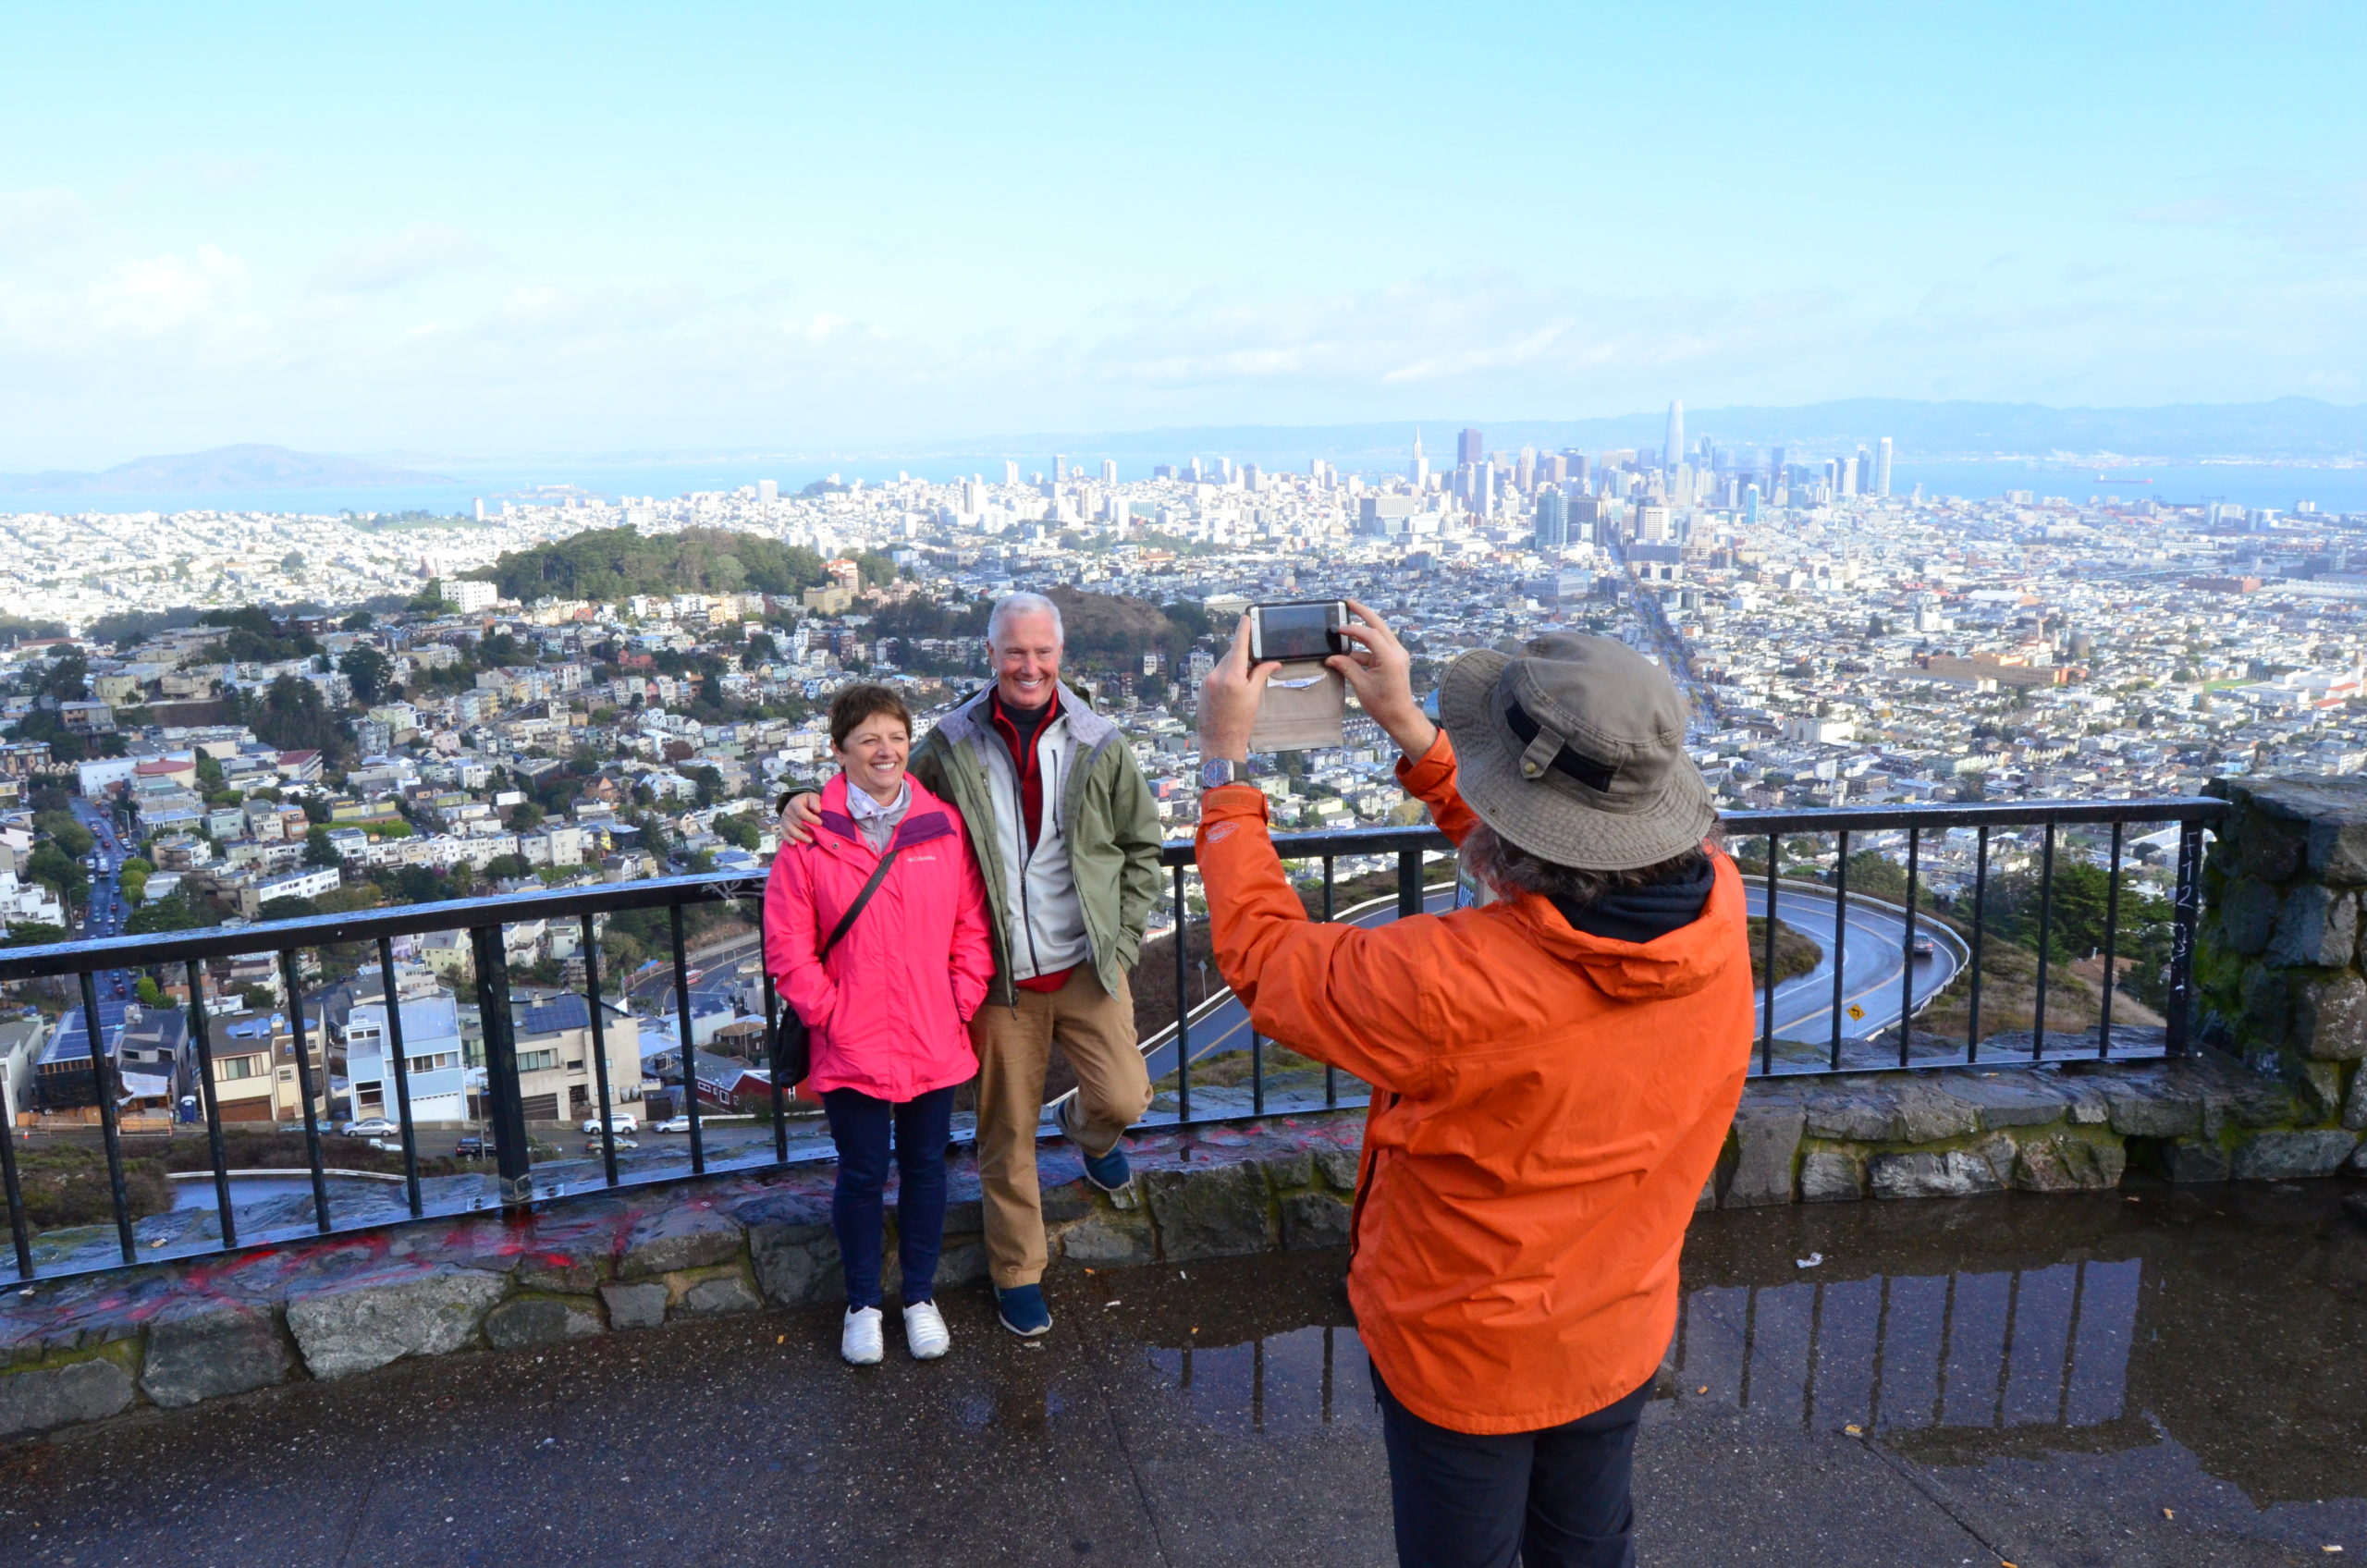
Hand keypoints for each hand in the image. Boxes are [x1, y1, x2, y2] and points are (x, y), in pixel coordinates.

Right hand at [776, 791, 821, 845]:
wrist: (798, 803)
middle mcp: (787, 812)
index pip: (801, 812)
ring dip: (801, 836)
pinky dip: (789, 839)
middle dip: (808, 828)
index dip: (810, 818)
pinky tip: (795, 843)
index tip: (819, 823)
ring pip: (791, 830)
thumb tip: (817, 810)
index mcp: (794, 803)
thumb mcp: (812, 797)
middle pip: (797, 822)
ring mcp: (785, 820)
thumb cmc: (807, 801)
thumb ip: (815, 802)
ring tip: (810, 840)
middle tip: (817, 833)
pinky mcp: (783, 827)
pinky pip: (784, 834)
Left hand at [1197, 615, 1277, 762]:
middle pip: (1231, 655)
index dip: (1243, 630)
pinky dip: (1225, 677)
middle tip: (1255, 663)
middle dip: (1242, 657)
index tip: (1245, 618)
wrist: (1219, 743)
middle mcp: (1215, 675)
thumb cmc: (1239, 723)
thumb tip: (1272, 662)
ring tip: (1242, 686)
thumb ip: (1261, 674)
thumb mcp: (1254, 696)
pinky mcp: (1202, 688)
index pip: (1238, 646)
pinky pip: (1216, 675)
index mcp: (1231, 676)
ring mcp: (1206, 682)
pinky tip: (1231, 692)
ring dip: (1233, 668)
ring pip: (1223, 665)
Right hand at [1325, 600, 1436, 759]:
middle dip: (1364, 613)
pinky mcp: (1395, 659)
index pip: (1371, 635)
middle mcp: (1397, 652)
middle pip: (1379, 625)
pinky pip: (1378, 647)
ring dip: (1362, 632)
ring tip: (1344, 630)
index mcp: (1390, 658)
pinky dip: (1365, 647)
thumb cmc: (1383, 704)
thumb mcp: (1361, 685)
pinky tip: (1349, 653)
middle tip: (1348, 603)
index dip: (1353, 629)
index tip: (1338, 629)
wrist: (1400, 716)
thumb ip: (1346, 667)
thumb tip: (1331, 658)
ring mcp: (1397, 655)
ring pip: (1379, 635)